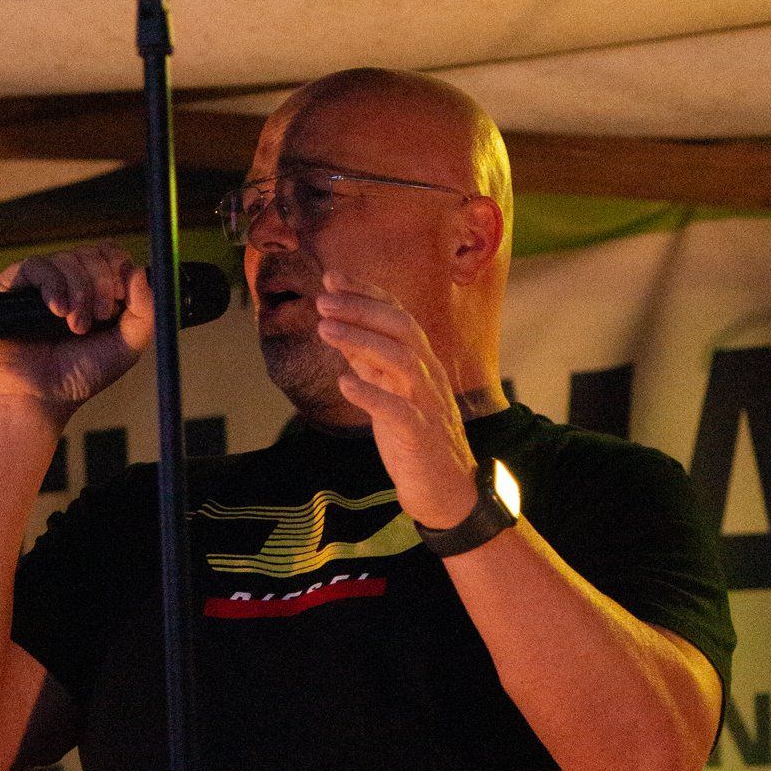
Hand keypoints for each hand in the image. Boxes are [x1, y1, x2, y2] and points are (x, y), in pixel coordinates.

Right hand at [0, 241, 152, 424]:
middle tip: (99, 316)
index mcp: (93, 292)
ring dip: (79, 292)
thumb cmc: (78, 377)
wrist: (40, 399)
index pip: (109, 254)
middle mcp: (66, 284)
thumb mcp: (126, 346)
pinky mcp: (8, 287)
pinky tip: (57, 310)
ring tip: (74, 326)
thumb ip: (144, 311)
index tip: (121, 295)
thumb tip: (138, 271)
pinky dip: (53, 285)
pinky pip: (36, 265)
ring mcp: (38, 284)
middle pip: (90, 253)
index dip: (118, 265)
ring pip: (66, 258)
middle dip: (101, 283)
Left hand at [315, 271, 477, 527]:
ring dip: (361, 340)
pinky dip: (371, 395)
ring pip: (401, 360)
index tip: (331, 277)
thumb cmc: (415, 440)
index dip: (365, 293)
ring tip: (324, 330)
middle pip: (401, 328)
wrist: (447, 493)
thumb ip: (369, 364)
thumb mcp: (389, 393)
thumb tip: (342, 331)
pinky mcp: (422, 437)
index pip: (397, 315)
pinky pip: (399, 411)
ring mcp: (428, 405)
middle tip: (322, 300)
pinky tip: (344, 384)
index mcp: (422, 363)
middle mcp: (428, 376)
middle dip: (361, 308)